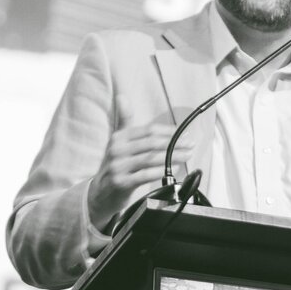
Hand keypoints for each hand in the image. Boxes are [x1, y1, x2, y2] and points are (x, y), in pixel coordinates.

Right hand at [87, 108, 192, 232]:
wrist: (99, 193)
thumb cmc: (115, 164)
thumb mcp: (117, 142)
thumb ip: (124, 120)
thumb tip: (122, 96)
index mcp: (118, 137)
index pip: (148, 130)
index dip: (168, 131)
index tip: (183, 133)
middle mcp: (116, 150)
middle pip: (152, 143)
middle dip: (174, 143)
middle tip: (190, 144)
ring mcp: (118, 167)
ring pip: (151, 159)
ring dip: (173, 157)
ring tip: (187, 155)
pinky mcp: (121, 183)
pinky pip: (145, 175)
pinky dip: (161, 172)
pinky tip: (174, 170)